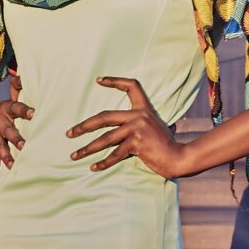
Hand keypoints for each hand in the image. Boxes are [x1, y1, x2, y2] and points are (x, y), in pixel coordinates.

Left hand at [69, 77, 193, 177]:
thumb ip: (144, 123)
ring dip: (87, 149)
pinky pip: (115, 154)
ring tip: (74, 155)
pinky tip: (94, 168)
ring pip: (105, 138)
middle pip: (104, 117)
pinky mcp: (137, 143)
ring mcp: (137, 129)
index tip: (98, 80)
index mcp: (144, 109)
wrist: (179, 158)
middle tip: (69, 133)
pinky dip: (103, 163)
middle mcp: (139, 116)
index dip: (114, 81)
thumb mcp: (156, 127)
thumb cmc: (167, 145)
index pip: (131, 86)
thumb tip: (132, 125)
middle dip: (84, 126)